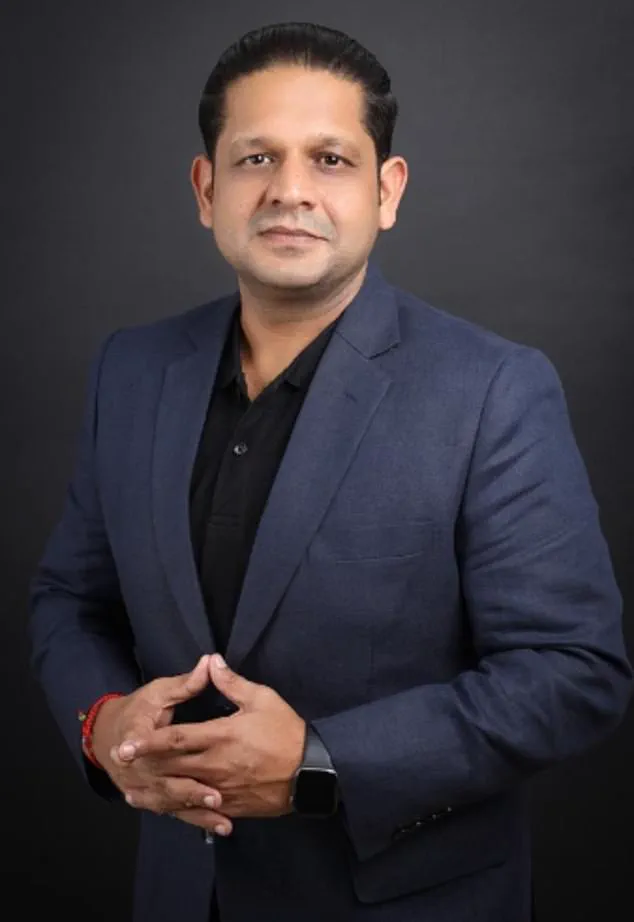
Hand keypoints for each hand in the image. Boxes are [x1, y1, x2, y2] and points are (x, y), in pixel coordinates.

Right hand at [91, 655, 230, 831]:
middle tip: (218, 796)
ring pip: (171, 801)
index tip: (191, 757)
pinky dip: (196, 820)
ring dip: (196, 811)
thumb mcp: (159, 691)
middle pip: (163, 780)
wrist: (108, 736)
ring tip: (222, 816)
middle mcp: (137, 767)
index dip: (161, 751)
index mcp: (136, 734)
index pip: (147, 742)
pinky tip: (220, 827)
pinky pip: (175, 811)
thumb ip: (186, 683)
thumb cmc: (139, 709)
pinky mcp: (152, 797)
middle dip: (189, 790)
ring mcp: (143, 786)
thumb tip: (211, 661)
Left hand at [120, 654, 306, 834]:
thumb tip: (211, 661)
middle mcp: (215, 765)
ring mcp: (222, 789)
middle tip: (121, 764)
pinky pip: (201, 808)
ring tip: (136, 788)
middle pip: (171, 767)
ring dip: (157, 789)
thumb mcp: (262, 698)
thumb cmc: (286, 731)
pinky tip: (168, 806)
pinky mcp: (232, 805)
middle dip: (144, 765)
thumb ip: (232, 682)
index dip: (148, 742)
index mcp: (220, 736)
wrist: (311, 771)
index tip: (126, 745)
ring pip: (181, 790)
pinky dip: (181, 807)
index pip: (175, 739)